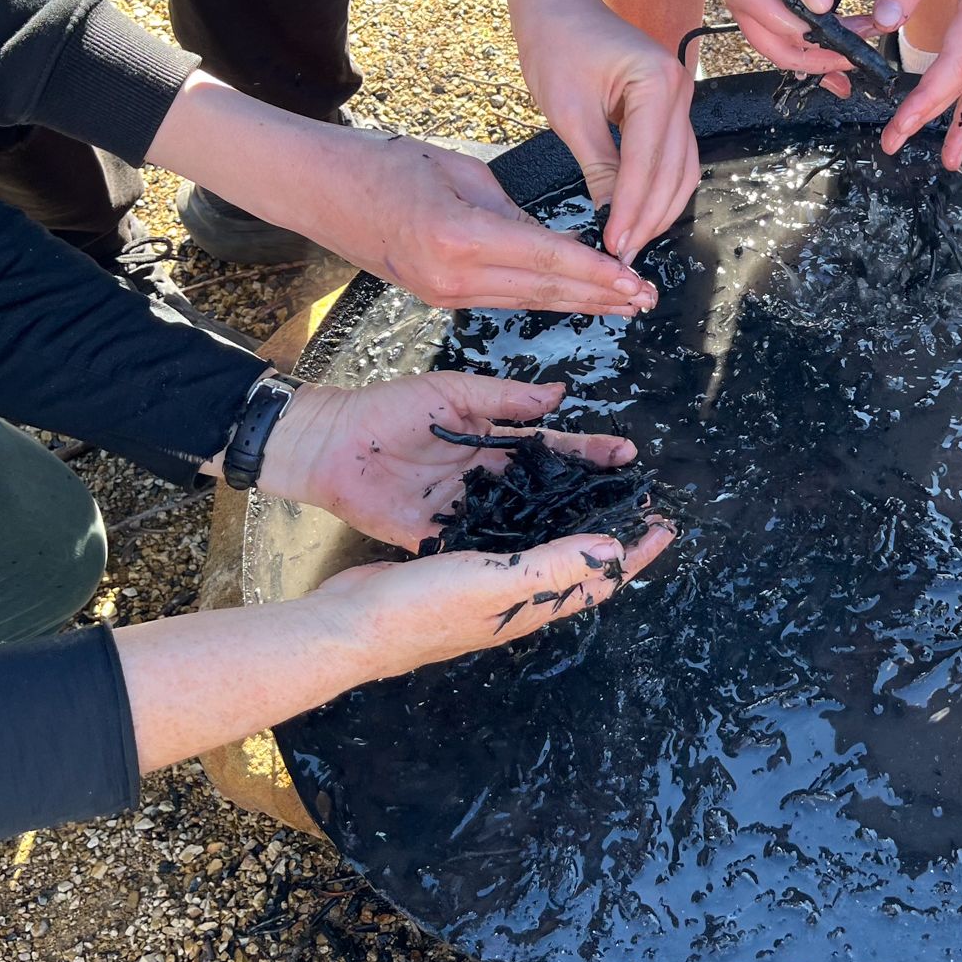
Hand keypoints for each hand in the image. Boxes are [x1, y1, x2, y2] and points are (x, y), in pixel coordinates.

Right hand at [145, 73, 655, 315]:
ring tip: (623, 305)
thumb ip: (510, 211)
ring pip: (527, 301)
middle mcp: (453, 276)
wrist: (320, 192)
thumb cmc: (388, 164)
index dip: (596, 272)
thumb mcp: (459, 171)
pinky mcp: (438, 299)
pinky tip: (575, 299)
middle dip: (600, 297)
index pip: (546, 258)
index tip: (634, 279)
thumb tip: (554, 241)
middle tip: (645, 300)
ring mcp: (444, 294)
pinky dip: (544, 298)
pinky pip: (503, 300)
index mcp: (460, 236)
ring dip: (579, 303)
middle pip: (544, 291)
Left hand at [249, 372, 641, 551]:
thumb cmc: (387, 409)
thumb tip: (559, 395)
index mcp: (494, 441)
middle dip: (589, 496)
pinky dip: (507, 559)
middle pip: (547, 490)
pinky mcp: (439, 536)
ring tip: (603, 541)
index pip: (553, 447)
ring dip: (558, 532)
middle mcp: (488, 479)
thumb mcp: (452, 392)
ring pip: (521, 523)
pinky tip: (541, 569)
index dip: (589, 451)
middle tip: (632, 505)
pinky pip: (480, 548)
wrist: (329, 443)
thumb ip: (505, 399)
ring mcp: (467, 509)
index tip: (627, 454)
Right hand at [315, 521, 673, 677]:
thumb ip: (555, 567)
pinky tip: (522, 508)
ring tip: (590, 498)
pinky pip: (510, 548)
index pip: (601, 580)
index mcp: (534, 605)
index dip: (637, 555)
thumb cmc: (422, 609)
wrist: (350, 627)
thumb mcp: (496, 583)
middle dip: (612, 540)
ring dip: (573, 532)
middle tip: (635, 505)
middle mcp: (517, 602)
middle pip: (579, 570)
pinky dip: (529, 527)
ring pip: (546, 559)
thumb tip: (612, 549)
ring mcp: (487, 591)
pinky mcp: (458, 575)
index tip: (667, 526)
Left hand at [513, 0, 699, 264]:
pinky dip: (658, 189)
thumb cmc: (554, 44)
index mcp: (658, 82)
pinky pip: (673, 158)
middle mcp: (681, 88)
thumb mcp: (570, 112)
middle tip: (622, 256)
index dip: (632, 209)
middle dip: (650, 218)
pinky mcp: (668, 107)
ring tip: (630, 242)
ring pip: (682, 170)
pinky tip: (637, 215)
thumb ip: (599, 167)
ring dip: (659, 210)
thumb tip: (614, 219)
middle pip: (675, 171)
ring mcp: (680, 98)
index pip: (649, 162)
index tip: (615, 246)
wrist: (554, 4)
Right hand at [633, 0, 852, 89]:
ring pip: (772, 33)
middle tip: (856, 68)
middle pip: (775, 47)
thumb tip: (820, 4)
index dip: (825, 46)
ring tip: (843, 62)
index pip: (786, 32)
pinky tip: (818, 25)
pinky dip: (798, 27)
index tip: (861, 48)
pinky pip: (771, 11)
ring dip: (808, 50)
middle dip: (816, 62)